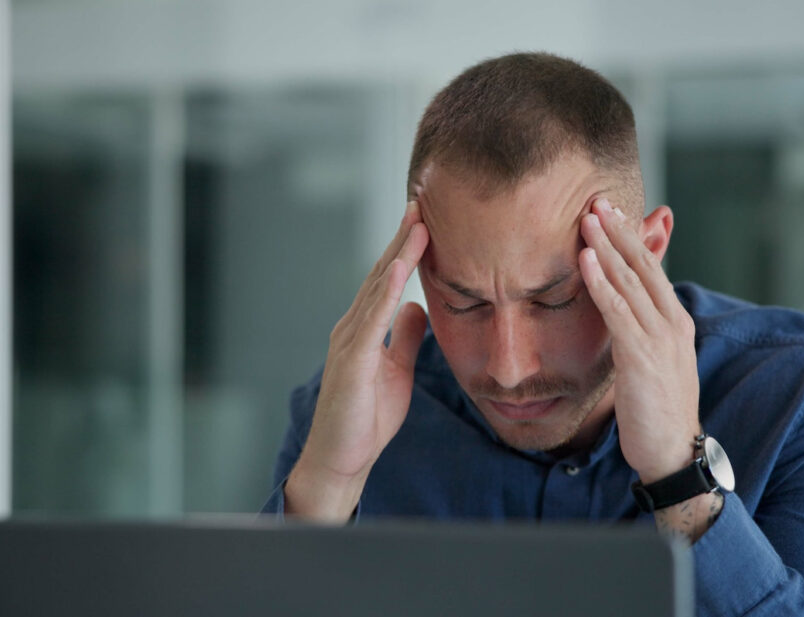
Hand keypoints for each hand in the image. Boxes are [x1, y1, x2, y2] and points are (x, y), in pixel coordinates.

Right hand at [286, 200, 429, 521]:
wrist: (342, 458)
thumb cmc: (365, 417)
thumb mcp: (396, 369)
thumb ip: (404, 338)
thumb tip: (418, 308)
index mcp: (365, 328)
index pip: (388, 280)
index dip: (406, 249)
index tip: (425, 219)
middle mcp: (354, 326)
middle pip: (381, 274)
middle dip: (402, 238)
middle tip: (422, 202)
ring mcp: (350, 341)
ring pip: (376, 288)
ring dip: (397, 253)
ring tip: (417, 223)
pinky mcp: (351, 360)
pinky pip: (371, 320)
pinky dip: (385, 292)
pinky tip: (399, 268)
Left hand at [578, 197, 700, 484]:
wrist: (673, 452)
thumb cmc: (658, 410)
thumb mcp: (652, 361)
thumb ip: (640, 330)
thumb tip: (622, 311)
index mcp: (676, 321)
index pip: (652, 270)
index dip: (631, 240)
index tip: (611, 214)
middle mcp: (672, 322)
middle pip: (643, 265)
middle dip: (619, 231)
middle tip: (597, 200)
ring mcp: (660, 338)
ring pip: (631, 281)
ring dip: (607, 247)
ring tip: (587, 218)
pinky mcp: (641, 356)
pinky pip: (618, 311)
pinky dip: (602, 283)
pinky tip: (586, 261)